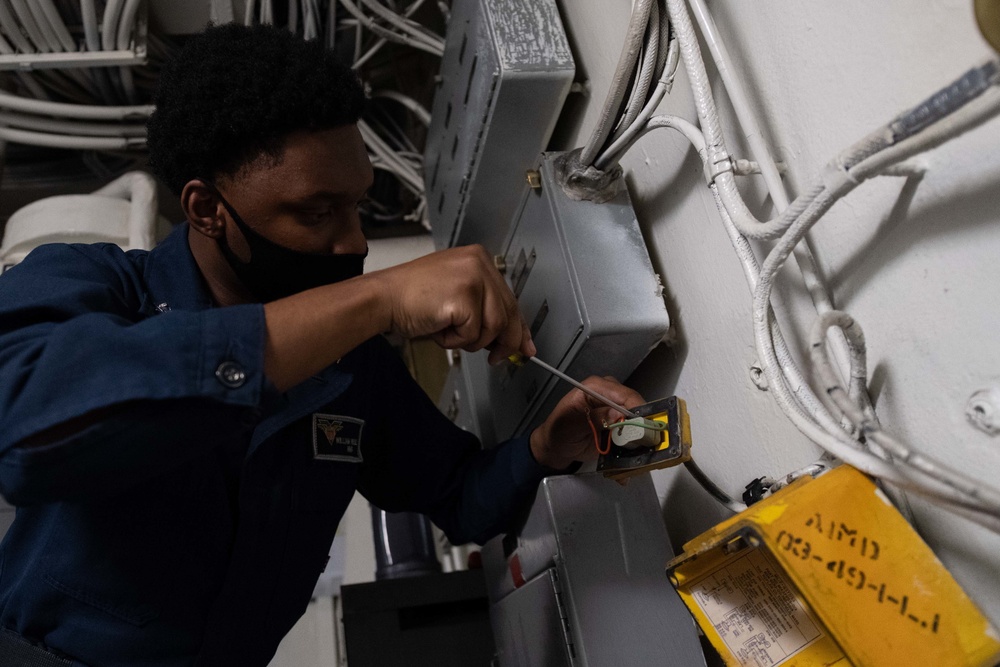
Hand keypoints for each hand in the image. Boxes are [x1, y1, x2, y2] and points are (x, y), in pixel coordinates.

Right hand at [370, 245, 534, 363]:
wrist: (383, 298)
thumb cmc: (412, 299)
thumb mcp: (456, 296)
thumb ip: (484, 310)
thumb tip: (512, 340)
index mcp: (479, 259)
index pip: (510, 299)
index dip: (519, 327)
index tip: (525, 345)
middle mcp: (480, 263)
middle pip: (509, 314)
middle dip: (504, 342)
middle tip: (497, 358)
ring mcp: (473, 278)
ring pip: (493, 327)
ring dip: (470, 340)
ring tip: (447, 329)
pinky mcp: (464, 296)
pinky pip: (473, 334)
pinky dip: (454, 340)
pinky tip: (438, 326)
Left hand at [529, 376, 644, 469]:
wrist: (557, 446)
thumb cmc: (559, 431)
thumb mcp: (570, 423)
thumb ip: (594, 417)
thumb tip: (618, 414)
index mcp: (596, 387)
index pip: (623, 394)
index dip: (636, 409)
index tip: (644, 427)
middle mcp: (610, 395)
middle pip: (636, 406)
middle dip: (641, 425)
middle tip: (643, 444)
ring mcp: (617, 410)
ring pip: (638, 420)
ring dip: (640, 437)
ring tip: (639, 453)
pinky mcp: (620, 424)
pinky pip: (634, 432)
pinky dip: (635, 445)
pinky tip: (632, 457)